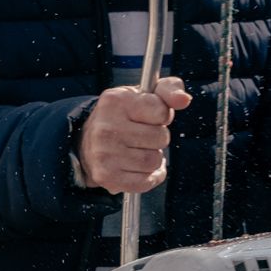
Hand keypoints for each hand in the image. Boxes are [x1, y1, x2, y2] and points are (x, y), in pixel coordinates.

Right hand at [76, 78, 192, 194]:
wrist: (87, 143)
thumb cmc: (122, 115)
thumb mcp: (142, 94)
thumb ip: (168, 90)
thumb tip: (183, 99)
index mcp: (116, 101)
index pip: (162, 112)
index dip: (161, 116)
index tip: (148, 116)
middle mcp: (107, 128)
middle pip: (161, 138)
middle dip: (157, 138)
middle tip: (141, 135)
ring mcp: (105, 154)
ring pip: (155, 161)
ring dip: (153, 157)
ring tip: (137, 150)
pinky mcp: (107, 177)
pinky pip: (146, 181)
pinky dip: (149, 176)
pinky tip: (138, 168)